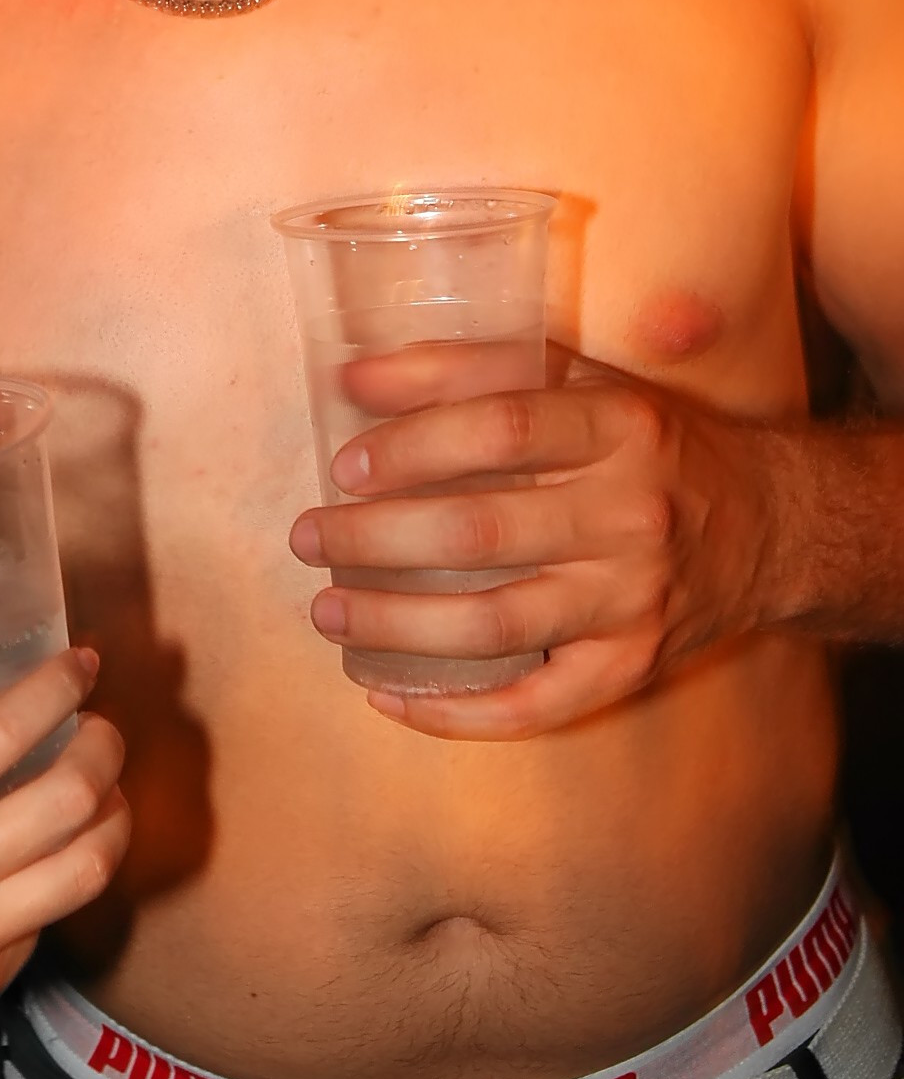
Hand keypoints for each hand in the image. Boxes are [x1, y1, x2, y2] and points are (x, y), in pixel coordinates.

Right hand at [0, 650, 128, 1078]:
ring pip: (87, 868)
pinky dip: (62, 873)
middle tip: (98, 728)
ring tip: (101, 789)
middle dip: (103, 748)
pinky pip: (51, 919)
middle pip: (68, 801)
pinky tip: (46, 852)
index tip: (79, 665)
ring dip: (111, 815)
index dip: (55, 690)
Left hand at [288, 344, 768, 739]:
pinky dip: (452, 710)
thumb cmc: (645, 443)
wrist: (770, 526)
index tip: (345, 465)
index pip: (501, 428)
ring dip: (393, 625)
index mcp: (620, 427)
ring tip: (327, 611)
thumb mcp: (580, 381)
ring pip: (493, 625)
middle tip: (308, 538)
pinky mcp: (632, 668)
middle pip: (482, 532)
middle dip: (374, 539)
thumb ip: (468, 367)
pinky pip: (533, 704)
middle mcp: (633, 515)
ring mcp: (634, 602)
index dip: (413, 445)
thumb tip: (352, 375)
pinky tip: (386, 695)